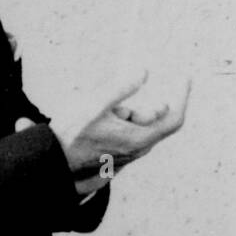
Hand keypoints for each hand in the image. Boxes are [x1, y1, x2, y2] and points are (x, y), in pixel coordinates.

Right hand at [54, 71, 189, 194]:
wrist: (51, 162)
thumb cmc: (73, 132)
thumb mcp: (97, 103)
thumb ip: (123, 88)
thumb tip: (144, 72)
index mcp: (139, 139)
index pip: (174, 119)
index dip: (182, 97)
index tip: (184, 78)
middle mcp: (137, 151)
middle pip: (150, 120)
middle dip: (135, 106)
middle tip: (111, 104)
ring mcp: (127, 156)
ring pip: (135, 126)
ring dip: (122, 114)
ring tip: (96, 117)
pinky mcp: (117, 157)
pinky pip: (125, 133)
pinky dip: (117, 122)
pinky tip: (95, 125)